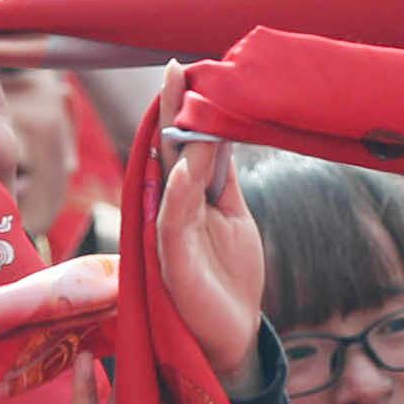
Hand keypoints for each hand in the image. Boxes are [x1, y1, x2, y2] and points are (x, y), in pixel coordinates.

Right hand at [152, 88, 263, 385]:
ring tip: (177, 97)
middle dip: (171, 110)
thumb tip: (224, 131)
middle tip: (174, 67)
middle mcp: (174, 208)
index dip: (189, 109)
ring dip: (173, 138)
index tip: (193, 68)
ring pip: (169, 177)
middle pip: (170, 151)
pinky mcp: (173, 263)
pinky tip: (183, 169)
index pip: (188, 144)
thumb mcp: (233, 216)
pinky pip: (172, 224)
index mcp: (190, 196)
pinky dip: (177, 195)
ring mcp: (170, 234)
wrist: (233, 335)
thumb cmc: (230, 276)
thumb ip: (222, 178)